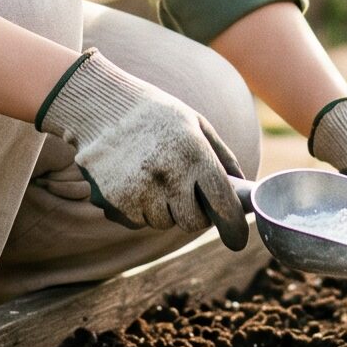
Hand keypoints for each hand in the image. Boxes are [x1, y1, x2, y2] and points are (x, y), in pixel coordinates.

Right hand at [36, 50, 249, 248]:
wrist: (101, 106)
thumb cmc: (156, 114)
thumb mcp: (195, 123)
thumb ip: (222, 156)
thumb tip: (245, 188)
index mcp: (193, 153)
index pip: (222, 203)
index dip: (233, 226)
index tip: (237, 239)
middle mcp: (167, 175)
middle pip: (192, 222)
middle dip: (194, 214)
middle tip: (187, 195)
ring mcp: (139, 190)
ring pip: (163, 223)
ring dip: (164, 209)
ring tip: (153, 177)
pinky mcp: (115, 201)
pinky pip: (137, 221)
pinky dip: (139, 209)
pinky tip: (133, 181)